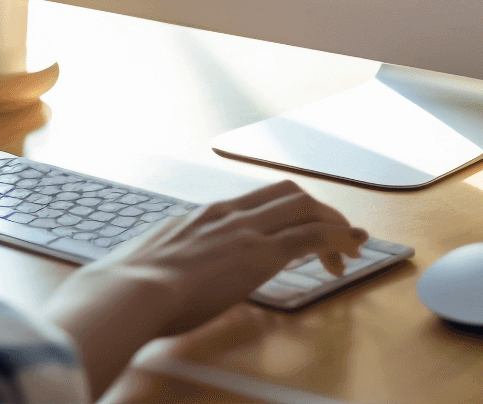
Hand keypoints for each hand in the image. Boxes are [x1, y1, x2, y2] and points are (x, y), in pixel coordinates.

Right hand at [43, 180, 365, 393]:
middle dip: (315, 209)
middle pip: (285, 193)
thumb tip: (162, 279)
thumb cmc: (130, 288)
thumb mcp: (152, 264)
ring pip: (303, 206)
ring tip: (351, 246)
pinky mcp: (260, 253)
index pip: (254, 200)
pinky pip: (310, 235)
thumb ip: (168, 264)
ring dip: (332, 223)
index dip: (283, 210)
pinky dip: (338, 237)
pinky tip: (352, 247)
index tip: (296, 228)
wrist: (130, 290)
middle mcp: (226, 214)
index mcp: (201, 216)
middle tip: (333, 235)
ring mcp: (244, 230)